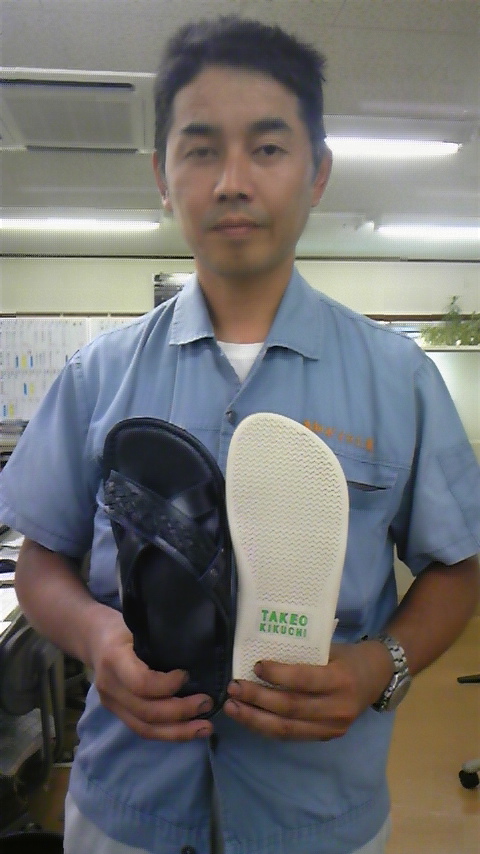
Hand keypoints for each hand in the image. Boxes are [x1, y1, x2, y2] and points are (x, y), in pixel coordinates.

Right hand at [88, 606, 213, 740]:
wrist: (94, 639)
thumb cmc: (123, 628)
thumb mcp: (138, 626)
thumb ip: (158, 642)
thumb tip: (197, 657)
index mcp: (115, 659)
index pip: (141, 683)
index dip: (167, 685)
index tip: (186, 675)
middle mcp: (110, 686)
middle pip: (146, 711)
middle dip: (180, 712)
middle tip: (207, 703)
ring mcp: (111, 703)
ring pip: (144, 728)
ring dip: (178, 731)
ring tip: (205, 728)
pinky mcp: (117, 713)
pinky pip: (143, 729)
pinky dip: (168, 733)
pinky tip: (189, 730)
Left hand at [223, 641, 392, 740]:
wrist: (377, 677)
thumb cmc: (348, 657)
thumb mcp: (330, 648)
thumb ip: (302, 655)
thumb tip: (261, 657)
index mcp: (341, 679)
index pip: (304, 680)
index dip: (277, 675)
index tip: (255, 666)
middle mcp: (338, 707)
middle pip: (290, 708)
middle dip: (257, 699)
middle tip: (232, 689)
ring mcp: (333, 727)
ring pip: (287, 728)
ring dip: (255, 719)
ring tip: (232, 708)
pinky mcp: (327, 737)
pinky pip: (292, 735)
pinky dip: (267, 728)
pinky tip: (249, 717)